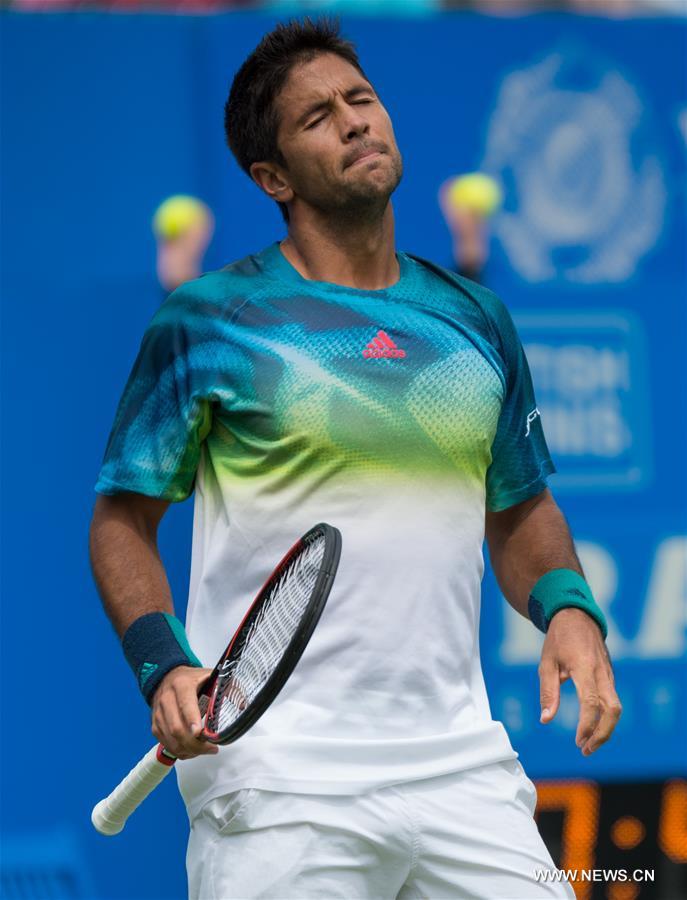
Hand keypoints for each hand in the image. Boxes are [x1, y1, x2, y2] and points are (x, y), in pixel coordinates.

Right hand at [151, 666, 218, 759]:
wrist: (167, 676)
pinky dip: (180, 751)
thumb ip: (227, 687)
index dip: (192, 719)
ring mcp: (159, 713)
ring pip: (171, 740)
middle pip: (176, 728)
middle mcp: (167, 699)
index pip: (185, 704)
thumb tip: (243, 704)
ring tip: (205, 750)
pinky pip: (166, 744)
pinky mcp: (155, 725)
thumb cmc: (192, 679)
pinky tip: (192, 750)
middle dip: (194, 744)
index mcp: (182, 685)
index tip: (200, 732)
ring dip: (189, 750)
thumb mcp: (211, 676)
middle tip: (211, 748)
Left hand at [538, 608, 621, 755]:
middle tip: (586, 750)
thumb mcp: (546, 663)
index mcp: (584, 668)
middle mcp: (602, 672)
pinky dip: (605, 717)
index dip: (587, 725)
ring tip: (587, 744)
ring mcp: (609, 674)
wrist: (577, 616)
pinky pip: (612, 699)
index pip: (592, 702)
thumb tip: (546, 720)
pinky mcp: (609, 675)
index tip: (578, 741)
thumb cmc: (558, 639)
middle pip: (614, 710)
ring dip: (605, 729)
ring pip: (616, 707)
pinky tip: (591, 726)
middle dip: (603, 734)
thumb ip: (548, 692)